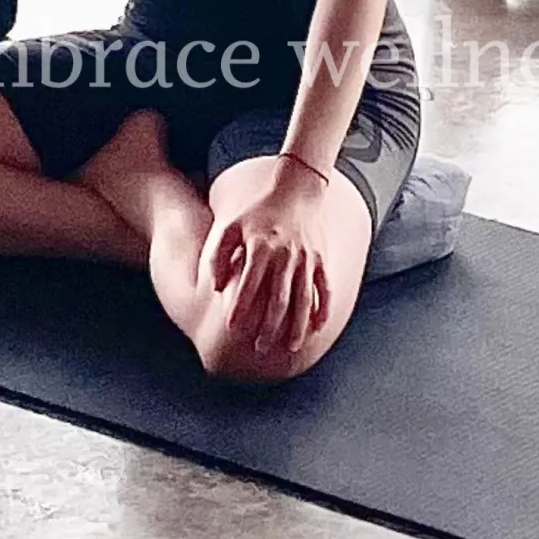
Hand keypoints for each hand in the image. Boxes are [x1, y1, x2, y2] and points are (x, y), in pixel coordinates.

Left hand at [205, 169, 333, 358]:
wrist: (297, 190)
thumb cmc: (259, 211)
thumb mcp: (231, 225)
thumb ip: (217, 256)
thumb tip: (214, 288)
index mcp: (261, 247)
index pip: (249, 284)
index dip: (240, 307)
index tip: (232, 328)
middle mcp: (285, 255)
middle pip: (278, 298)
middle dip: (268, 326)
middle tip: (259, 348)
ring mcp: (307, 258)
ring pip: (303, 299)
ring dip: (297, 325)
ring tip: (289, 347)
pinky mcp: (321, 259)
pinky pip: (324, 288)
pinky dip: (323, 309)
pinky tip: (317, 328)